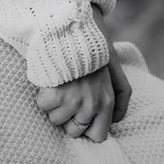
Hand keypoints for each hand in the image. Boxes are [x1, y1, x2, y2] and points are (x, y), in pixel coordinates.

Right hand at [33, 9, 131, 141]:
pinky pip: (42, 105)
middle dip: (68, 117)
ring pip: (55, 120)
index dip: (86, 128)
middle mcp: (91, 105)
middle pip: (74, 130)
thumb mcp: (115, 69)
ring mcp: (73, 101)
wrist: (74, 28)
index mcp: (107, 102)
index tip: (79, 116)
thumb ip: (121, 95)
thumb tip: (117, 120)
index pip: (98, 135)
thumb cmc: (93, 48)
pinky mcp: (55, 94)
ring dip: (53, 105)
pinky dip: (42, 94)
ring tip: (58, 85)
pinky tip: (48, 80)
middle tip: (66, 96)